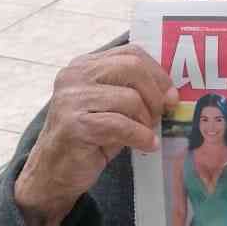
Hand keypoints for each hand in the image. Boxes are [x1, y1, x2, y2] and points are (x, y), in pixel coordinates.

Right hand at [15, 44, 178, 225]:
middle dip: (155, 94)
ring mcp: (72, 98)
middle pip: (133, 68)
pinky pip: (122, 125)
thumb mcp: (112, 108)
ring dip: (146, 120)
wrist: (54, 172)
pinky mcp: (76, 124)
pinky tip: (147, 145)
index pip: (131, 53)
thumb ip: (134, 92)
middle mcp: (75, 75)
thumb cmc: (89, 139)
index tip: (170, 95)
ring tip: (146, 134)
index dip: (158, 73)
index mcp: (85, 65)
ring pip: (130, 98)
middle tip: (160, 116)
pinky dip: (141, 136)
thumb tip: (172, 94)